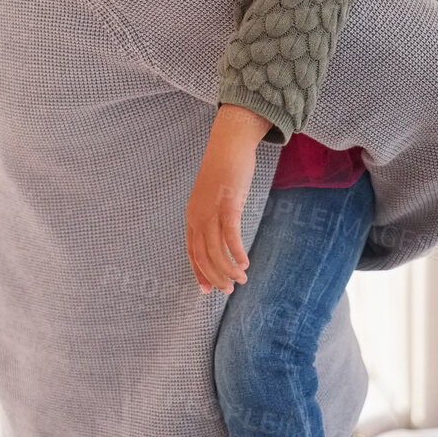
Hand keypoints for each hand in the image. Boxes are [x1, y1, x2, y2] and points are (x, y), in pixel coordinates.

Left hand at [185, 107, 267, 293]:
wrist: (228, 146)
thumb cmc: (223, 172)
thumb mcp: (213, 197)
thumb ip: (214, 215)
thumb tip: (221, 231)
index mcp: (192, 216)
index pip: (192, 251)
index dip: (199, 271)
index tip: (207, 289)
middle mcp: (197, 216)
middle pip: (203, 255)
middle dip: (215, 275)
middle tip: (228, 290)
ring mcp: (211, 211)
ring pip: (216, 249)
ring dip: (228, 268)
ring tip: (241, 280)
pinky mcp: (228, 205)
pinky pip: (231, 235)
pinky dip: (237, 252)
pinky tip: (245, 263)